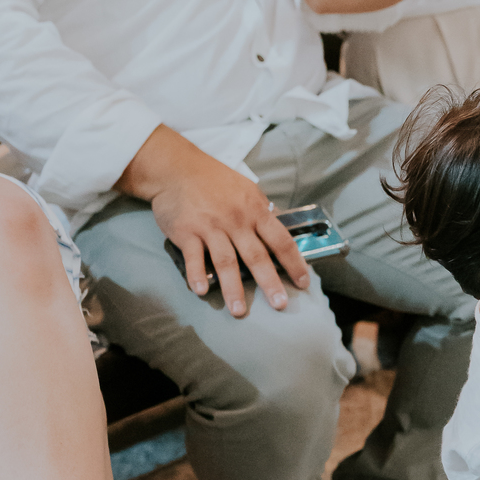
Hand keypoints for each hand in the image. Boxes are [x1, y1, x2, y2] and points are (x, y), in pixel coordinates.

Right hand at [118, 126, 309, 318]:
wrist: (177, 168)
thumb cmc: (215, 181)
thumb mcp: (247, 190)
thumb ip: (262, 212)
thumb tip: (282, 229)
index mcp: (255, 211)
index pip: (281, 241)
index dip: (294, 263)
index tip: (303, 283)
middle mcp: (236, 221)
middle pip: (256, 256)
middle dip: (269, 282)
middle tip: (279, 305)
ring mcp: (210, 227)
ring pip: (226, 261)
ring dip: (233, 288)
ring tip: (239, 311)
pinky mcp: (186, 232)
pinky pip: (194, 257)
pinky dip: (197, 274)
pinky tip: (203, 291)